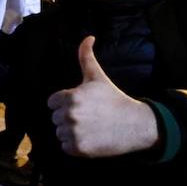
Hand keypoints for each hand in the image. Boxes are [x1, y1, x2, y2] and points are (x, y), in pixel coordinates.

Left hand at [47, 36, 159, 157]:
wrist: (134, 124)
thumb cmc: (114, 99)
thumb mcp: (97, 77)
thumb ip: (86, 56)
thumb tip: (88, 37)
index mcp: (70, 97)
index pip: (52, 102)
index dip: (65, 103)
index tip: (81, 105)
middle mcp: (69, 115)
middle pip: (55, 118)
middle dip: (68, 117)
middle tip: (88, 116)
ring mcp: (74, 133)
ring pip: (60, 133)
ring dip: (71, 132)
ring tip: (90, 127)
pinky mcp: (78, 148)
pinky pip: (65, 147)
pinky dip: (75, 146)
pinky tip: (90, 138)